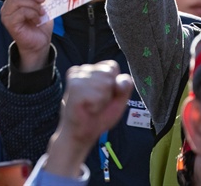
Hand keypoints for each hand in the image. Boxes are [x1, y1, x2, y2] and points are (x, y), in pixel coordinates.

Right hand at [0, 0, 53, 73]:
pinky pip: (21, 12)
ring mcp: (7, 15)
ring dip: (33, 5)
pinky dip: (32, 14)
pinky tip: (38, 20)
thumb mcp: (42, 5)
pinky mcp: (9, 23)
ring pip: (17, 1)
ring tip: (41, 12)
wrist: (41, 41)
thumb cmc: (40, 22)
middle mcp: (8, 5)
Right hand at [44, 62, 132, 177]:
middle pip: (110, 73)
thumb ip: (126, 86)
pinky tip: (87, 109)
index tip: (104, 95)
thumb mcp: (119, 99)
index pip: (113, 66)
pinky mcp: (74, 88)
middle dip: (108, 92)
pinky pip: (98, 95)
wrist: (81, 134)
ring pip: (106, 84)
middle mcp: (81, 69)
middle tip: (96, 102)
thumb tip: (119, 82)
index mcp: (91, 69)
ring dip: (102, 100)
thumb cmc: (98, 116)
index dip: (114, 84)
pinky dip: (96, 106)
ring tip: (91, 106)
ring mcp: (76, 78)